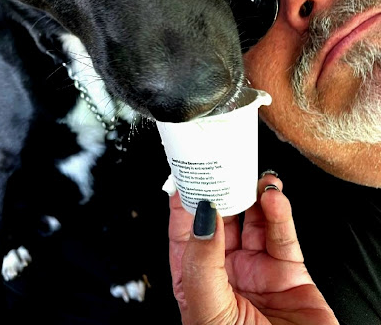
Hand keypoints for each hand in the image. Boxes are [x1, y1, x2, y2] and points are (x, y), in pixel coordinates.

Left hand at [168, 173, 338, 324]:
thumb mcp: (206, 310)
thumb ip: (200, 261)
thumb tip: (201, 215)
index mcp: (197, 278)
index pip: (185, 230)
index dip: (185, 199)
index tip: (187, 171)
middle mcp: (225, 270)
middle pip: (221, 218)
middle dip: (222, 189)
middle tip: (225, 164)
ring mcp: (258, 269)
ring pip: (253, 220)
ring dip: (254, 195)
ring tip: (253, 177)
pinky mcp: (290, 273)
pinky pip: (282, 235)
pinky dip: (280, 213)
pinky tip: (274, 198)